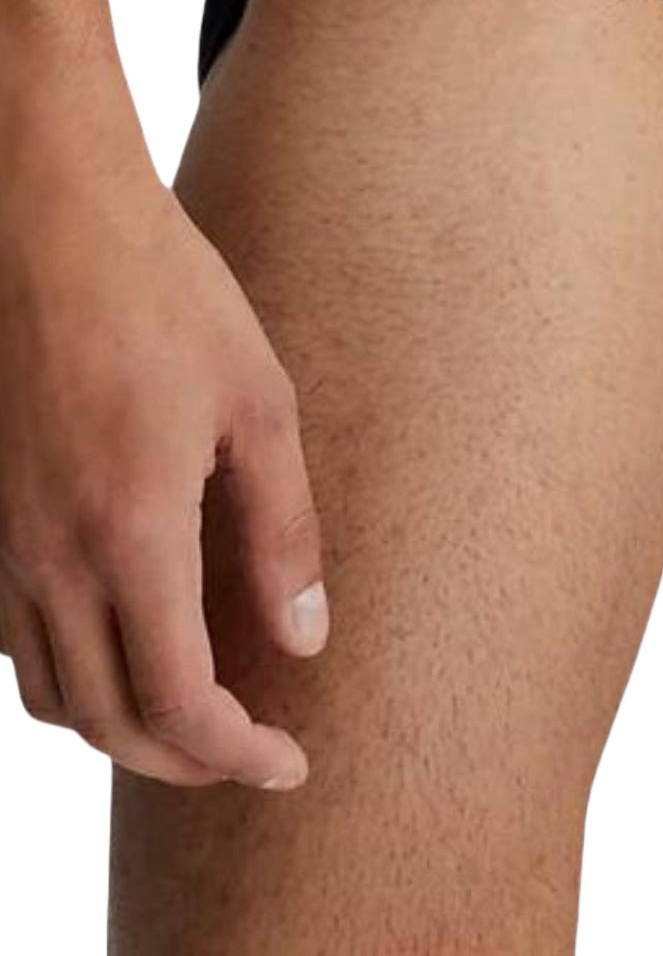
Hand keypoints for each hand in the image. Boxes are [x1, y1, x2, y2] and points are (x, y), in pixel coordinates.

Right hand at [0, 100, 327, 789]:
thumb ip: (283, 531)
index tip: (288, 765)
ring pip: (52, 693)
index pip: (177, 703)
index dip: (235, 755)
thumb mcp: (261, 404)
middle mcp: (50, 558)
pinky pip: (17, 640)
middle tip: (253, 755)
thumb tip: (305, 640)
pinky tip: (128, 643)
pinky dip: (74, 675)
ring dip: (125, 726)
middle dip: (186, 761)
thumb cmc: (168, 298)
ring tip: (199, 712)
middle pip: (108, 723)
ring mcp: (3, 541)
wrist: (54, 224)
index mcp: (129, 534)